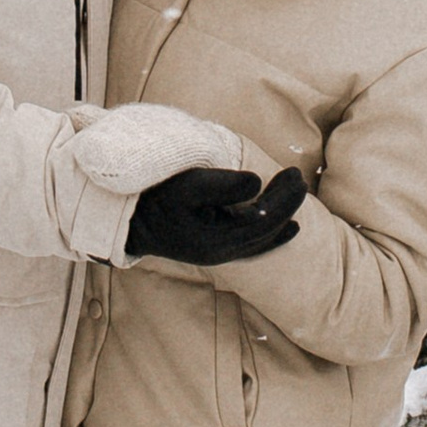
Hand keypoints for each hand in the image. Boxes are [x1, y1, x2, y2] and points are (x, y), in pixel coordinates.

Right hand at [125, 166, 306, 264]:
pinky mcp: (215, 249)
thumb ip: (223, 185)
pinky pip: (254, 247)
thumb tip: (257, 182)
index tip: (294, 172)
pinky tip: (289, 229)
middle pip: (267, 229)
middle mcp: (223, 252)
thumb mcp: (187, 185)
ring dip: (282, 215)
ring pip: (263, 239)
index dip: (284, 197)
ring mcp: (219, 254)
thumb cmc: (155, 197)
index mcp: (218, 239)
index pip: (264, 218)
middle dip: (288, 203)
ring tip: (295, 191)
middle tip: (299, 176)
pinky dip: (274, 237)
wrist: (128, 220)